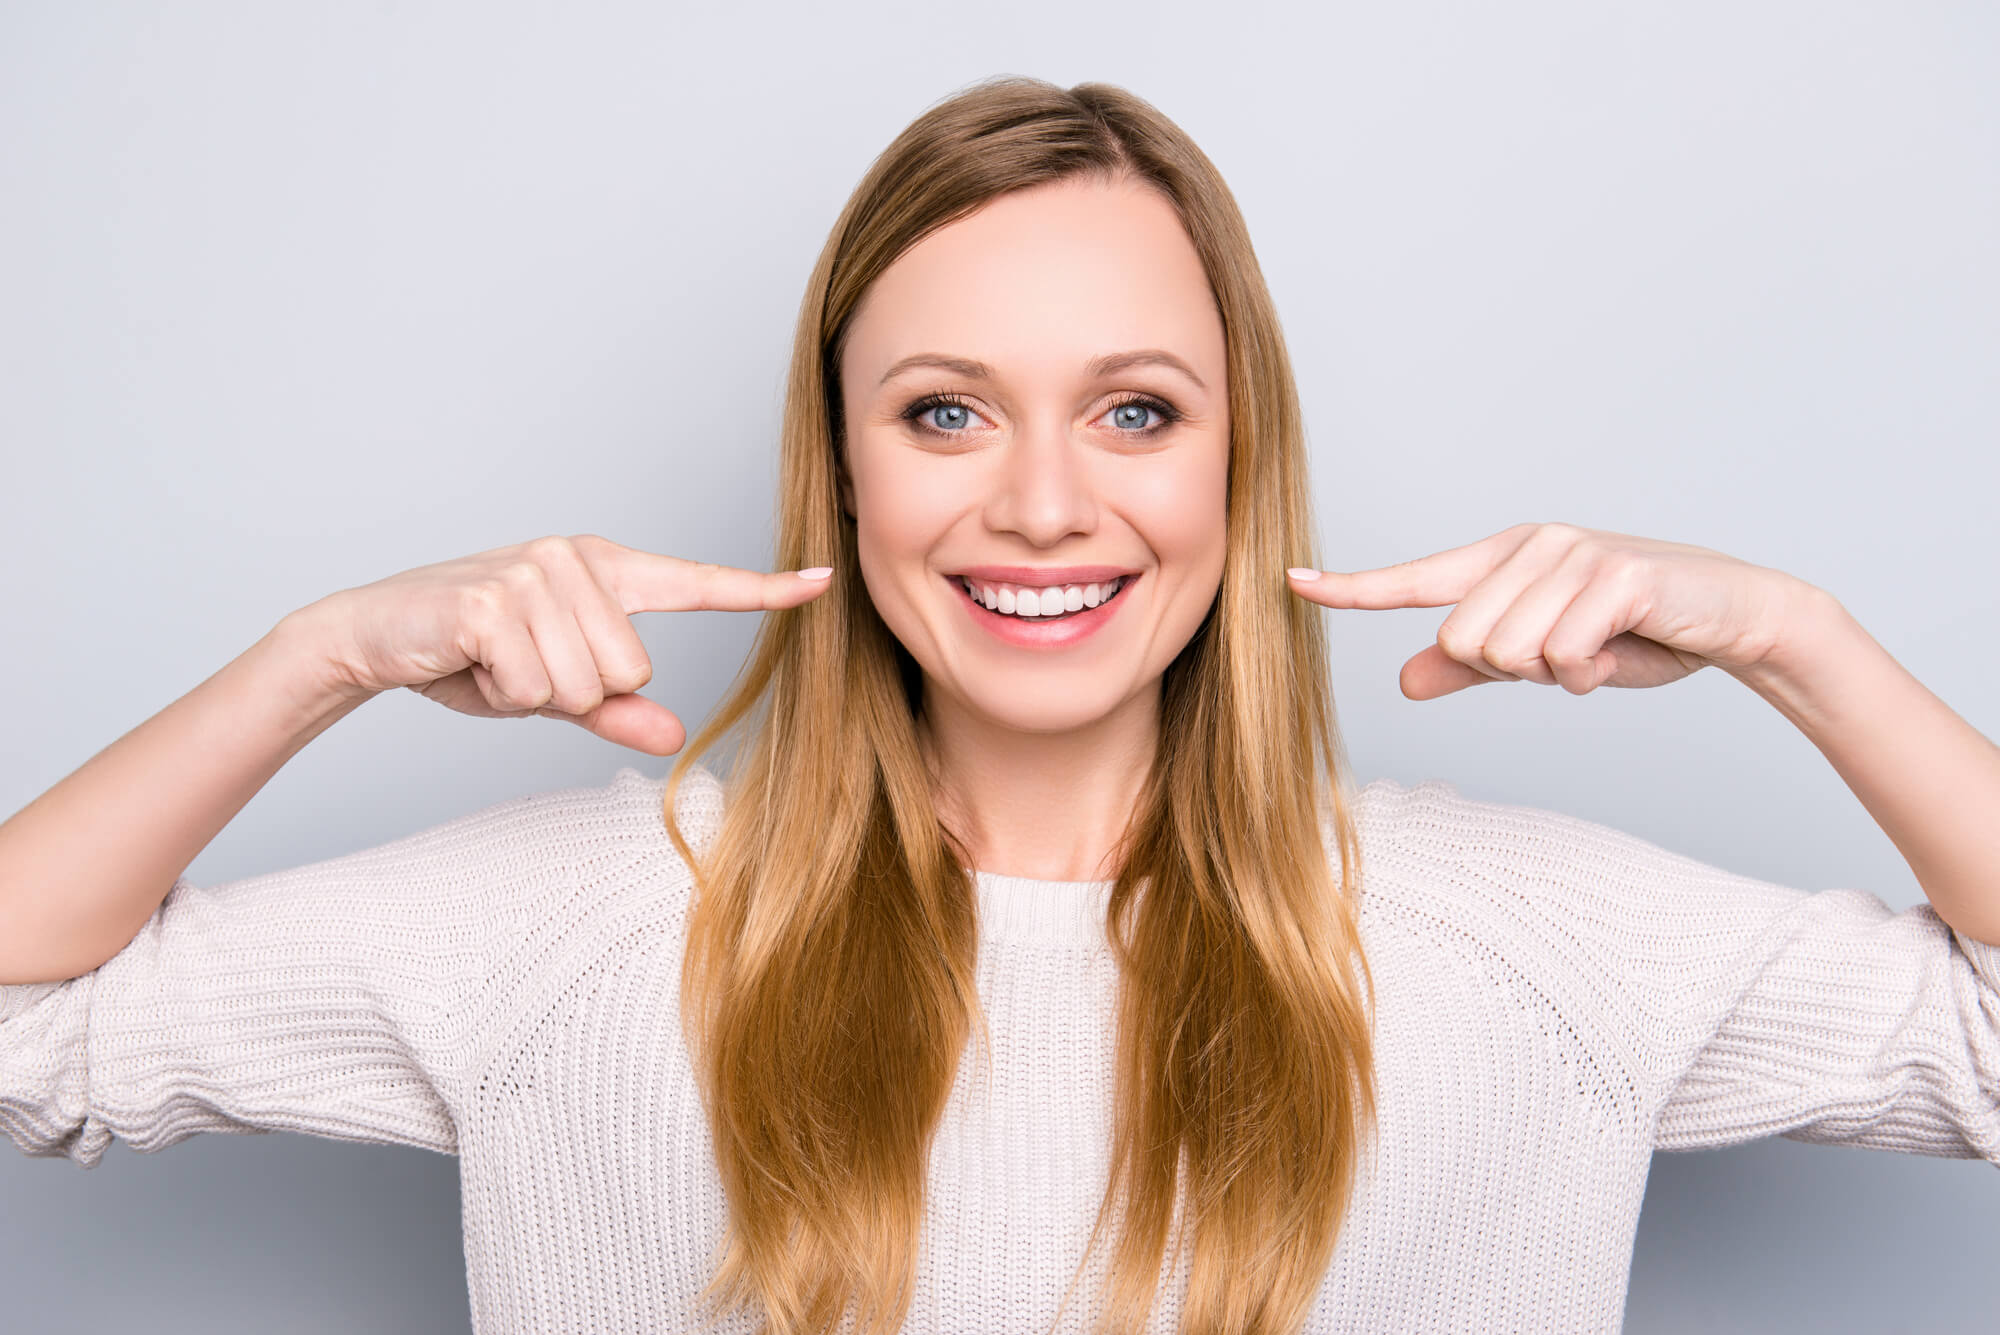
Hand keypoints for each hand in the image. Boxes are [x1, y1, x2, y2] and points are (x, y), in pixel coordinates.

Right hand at [294, 534, 833, 754]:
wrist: (374, 634)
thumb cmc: (470, 657)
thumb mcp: (553, 690)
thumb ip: (616, 710)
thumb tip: (675, 735)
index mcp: (603, 571)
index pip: (697, 585)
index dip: (763, 591)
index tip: (823, 582)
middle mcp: (576, 559)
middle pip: (634, 670)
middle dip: (574, 692)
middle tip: (519, 666)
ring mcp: (535, 573)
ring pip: (588, 684)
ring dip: (535, 693)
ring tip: (493, 662)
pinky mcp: (495, 600)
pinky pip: (538, 684)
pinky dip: (501, 691)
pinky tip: (470, 659)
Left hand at [1287, 521, 1815, 700]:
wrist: (1734, 617)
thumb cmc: (1636, 634)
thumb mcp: (1545, 658)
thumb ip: (1474, 669)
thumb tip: (1403, 679)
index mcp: (1504, 560)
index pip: (1415, 578)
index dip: (1353, 587)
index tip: (1291, 581)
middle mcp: (1531, 546)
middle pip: (1463, 642)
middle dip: (1513, 671)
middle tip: (1568, 656)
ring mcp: (1573, 554)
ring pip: (1509, 652)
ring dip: (1555, 674)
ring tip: (1598, 650)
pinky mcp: (1616, 575)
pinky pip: (1562, 654)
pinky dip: (1590, 673)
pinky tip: (1622, 650)